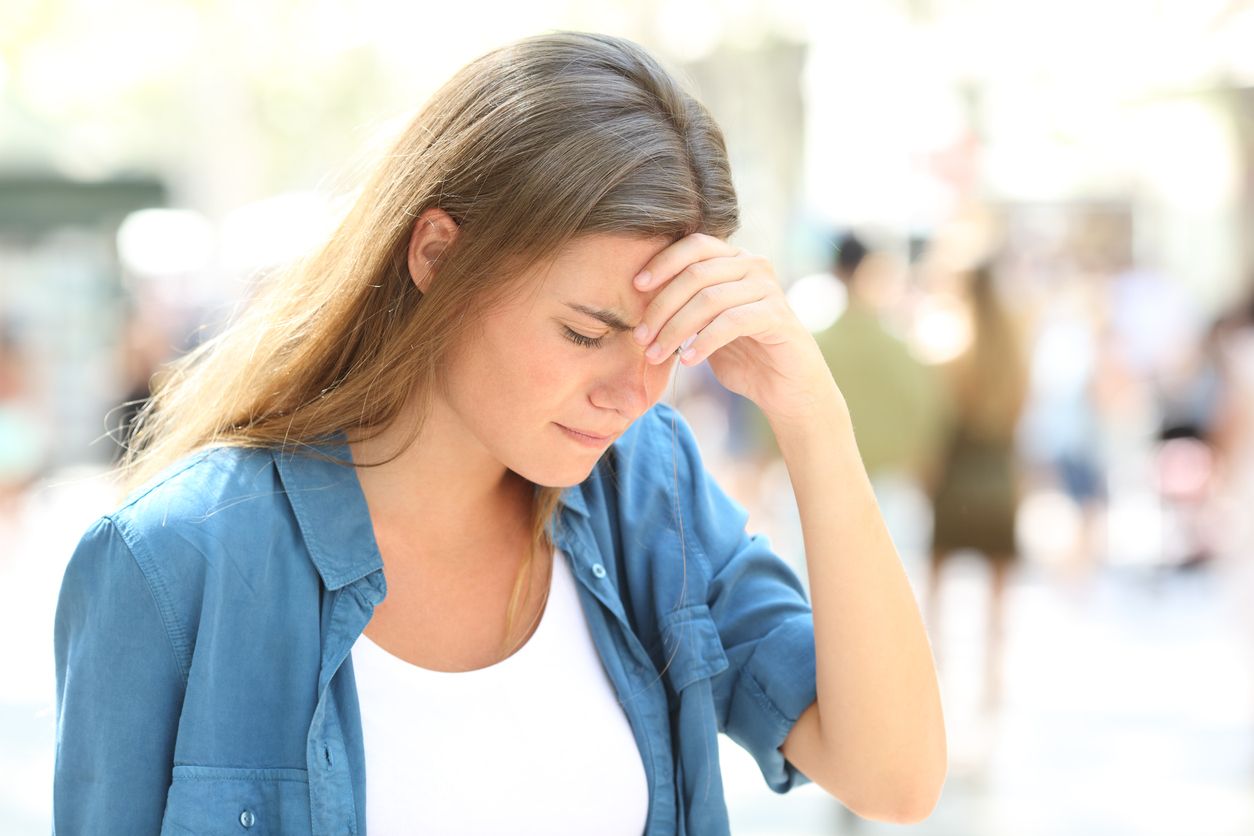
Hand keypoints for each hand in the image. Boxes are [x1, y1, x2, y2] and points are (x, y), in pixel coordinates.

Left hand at [631, 233, 839, 425]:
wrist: (785, 386)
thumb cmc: (741, 353)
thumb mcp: (705, 325)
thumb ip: (684, 305)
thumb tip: (637, 297)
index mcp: (734, 259)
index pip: (694, 246)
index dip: (663, 262)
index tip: (635, 287)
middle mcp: (754, 265)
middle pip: (696, 274)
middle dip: (661, 307)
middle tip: (640, 337)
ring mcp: (768, 288)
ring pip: (709, 299)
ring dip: (675, 329)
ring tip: (656, 355)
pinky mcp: (777, 316)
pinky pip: (731, 322)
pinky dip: (704, 341)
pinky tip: (688, 360)